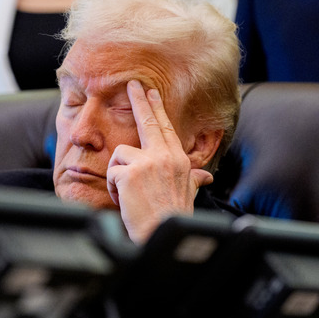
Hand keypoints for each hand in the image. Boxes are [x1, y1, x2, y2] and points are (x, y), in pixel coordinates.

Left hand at [106, 80, 212, 243]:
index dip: (157, 109)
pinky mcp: (130, 174)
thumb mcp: (187, 193)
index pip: (166, 128)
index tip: (150, 93)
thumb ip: (193, 179)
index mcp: (179, 160)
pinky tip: (123, 200)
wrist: (161, 233)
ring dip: (118, 174)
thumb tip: (206, 176)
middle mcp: (165, 157)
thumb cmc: (172, 217)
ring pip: (120, 154)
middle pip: (149, 122)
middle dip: (139, 101)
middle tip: (131, 84)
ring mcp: (147, 163)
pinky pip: (112, 172)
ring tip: (127, 193)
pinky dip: (113, 188)